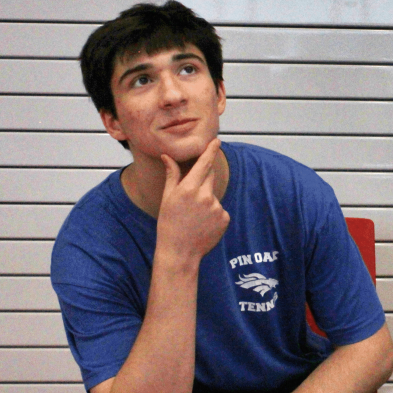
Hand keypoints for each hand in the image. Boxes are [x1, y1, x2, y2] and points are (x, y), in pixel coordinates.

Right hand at [156, 139, 229, 259]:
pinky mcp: (225, 218)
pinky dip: (213, 214)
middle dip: (202, 180)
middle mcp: (205, 196)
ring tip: (194, 217)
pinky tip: (202, 224)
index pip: (204, 164)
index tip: (217, 140)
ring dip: (206, 201)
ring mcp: (217, 207)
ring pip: (213, 195)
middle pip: (209, 177)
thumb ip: (172, 175)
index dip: (211, 150)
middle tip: (190, 197)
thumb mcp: (167, 198)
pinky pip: (220, 209)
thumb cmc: (169, 224)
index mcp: (189, 189)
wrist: (179, 252)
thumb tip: (168, 156)